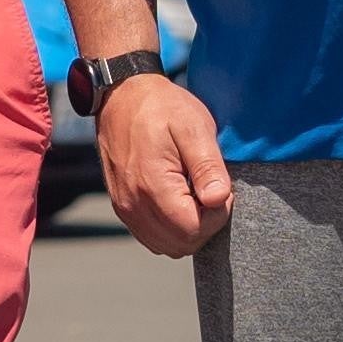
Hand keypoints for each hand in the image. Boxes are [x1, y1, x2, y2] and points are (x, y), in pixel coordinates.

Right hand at [97, 73, 233, 256]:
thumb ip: (207, 166)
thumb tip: (219, 199)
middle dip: (204, 224)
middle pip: (181, 244)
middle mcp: (133, 203)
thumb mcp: (193, 127)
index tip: (221, 187)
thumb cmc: (160, 107)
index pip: (193, 229)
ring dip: (188, 229)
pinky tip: (179, 199)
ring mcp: (124, 208)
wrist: (121, 96)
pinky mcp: (122, 206)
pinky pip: (152, 236)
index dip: (217, 215)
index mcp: (152, 184)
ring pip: (166, 246)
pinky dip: (170, 229)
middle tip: (210, 190)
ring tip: (194, 193)